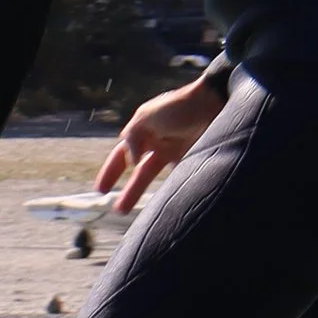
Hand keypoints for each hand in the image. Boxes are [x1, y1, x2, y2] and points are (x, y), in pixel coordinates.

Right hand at [96, 75, 223, 215]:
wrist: (216, 103)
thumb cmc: (180, 106)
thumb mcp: (147, 116)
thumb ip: (133, 139)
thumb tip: (132, 163)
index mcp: (143, 130)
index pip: (122, 156)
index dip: (111, 173)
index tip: (101, 190)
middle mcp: (158, 143)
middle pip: (141, 173)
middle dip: (130, 192)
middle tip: (118, 211)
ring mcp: (177, 152)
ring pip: (161, 180)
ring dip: (153, 195)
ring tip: (148, 214)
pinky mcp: (194, 159)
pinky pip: (180, 178)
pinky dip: (174, 190)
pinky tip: (169, 204)